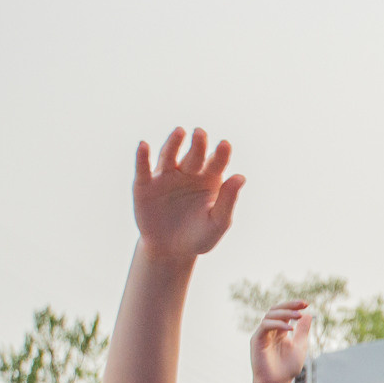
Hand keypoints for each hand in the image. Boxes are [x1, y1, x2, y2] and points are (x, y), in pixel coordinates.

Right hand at [133, 127, 244, 259]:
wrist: (171, 251)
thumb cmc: (199, 236)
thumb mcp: (218, 222)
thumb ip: (228, 200)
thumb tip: (241, 177)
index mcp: (209, 179)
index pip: (217, 162)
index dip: (221, 153)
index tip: (225, 145)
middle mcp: (188, 173)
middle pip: (194, 155)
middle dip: (198, 144)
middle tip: (201, 133)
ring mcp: (166, 176)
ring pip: (169, 155)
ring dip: (174, 143)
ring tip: (180, 132)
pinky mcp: (145, 184)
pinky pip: (143, 168)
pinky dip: (142, 156)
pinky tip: (144, 145)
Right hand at [250, 301, 312, 382]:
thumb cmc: (287, 369)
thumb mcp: (299, 347)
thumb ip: (302, 331)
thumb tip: (308, 315)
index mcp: (279, 331)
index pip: (285, 313)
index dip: (294, 305)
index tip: (306, 303)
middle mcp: (269, 330)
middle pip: (276, 310)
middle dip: (290, 305)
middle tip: (302, 304)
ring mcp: (262, 334)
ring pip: (270, 315)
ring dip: (285, 313)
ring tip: (299, 316)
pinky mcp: (256, 340)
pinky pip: (265, 326)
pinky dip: (278, 324)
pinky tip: (290, 329)